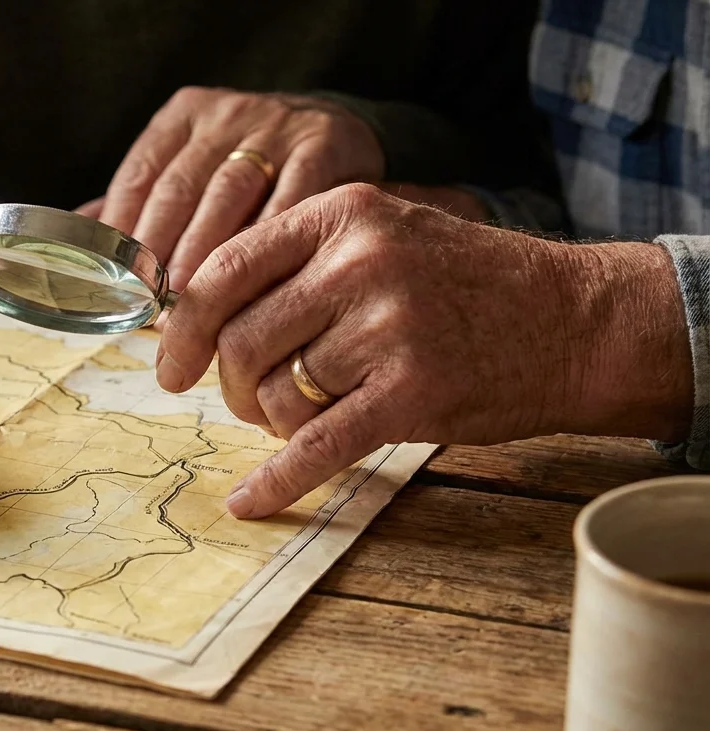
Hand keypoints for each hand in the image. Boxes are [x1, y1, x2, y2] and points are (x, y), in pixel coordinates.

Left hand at [93, 87, 383, 290]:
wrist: (335, 132)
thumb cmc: (249, 166)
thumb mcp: (195, 166)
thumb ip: (143, 199)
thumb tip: (79, 237)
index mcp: (184, 116)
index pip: (140, 174)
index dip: (125, 232)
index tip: (120, 282)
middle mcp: (226, 114)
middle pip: (179, 187)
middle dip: (162, 250)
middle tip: (152, 304)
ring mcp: (276, 125)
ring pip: (228, 195)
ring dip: (206, 254)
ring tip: (191, 303)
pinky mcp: (324, 144)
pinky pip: (290, 201)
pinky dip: (268, 244)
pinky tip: (254, 284)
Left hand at [158, 184, 692, 518]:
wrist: (572, 322)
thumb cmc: (462, 285)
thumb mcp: (382, 235)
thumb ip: (297, 263)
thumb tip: (191, 316)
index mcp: (341, 215)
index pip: (223, 270)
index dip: (183, 328)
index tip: (169, 366)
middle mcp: (360, 263)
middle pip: (241, 341)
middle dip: (230, 385)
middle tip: (248, 401)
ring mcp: (387, 328)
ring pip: (276, 394)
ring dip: (274, 421)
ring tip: (305, 415)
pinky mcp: (410, 394)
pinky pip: (315, 447)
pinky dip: (276, 481)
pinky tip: (249, 502)